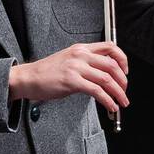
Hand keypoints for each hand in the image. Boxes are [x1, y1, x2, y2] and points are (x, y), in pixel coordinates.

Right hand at [10, 41, 129, 114]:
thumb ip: (85, 63)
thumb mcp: (69, 60)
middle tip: (124, 91)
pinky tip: (110, 106)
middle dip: (123, 81)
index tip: (125, 72)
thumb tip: (103, 74)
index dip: (122, 59)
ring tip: (121, 102)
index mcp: (81, 48)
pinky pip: (97, 91)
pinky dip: (107, 100)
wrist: (28, 78)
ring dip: (118, 93)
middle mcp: (81, 55)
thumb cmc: (47, 72)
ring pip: (107, 79)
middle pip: (112, 65)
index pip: (110, 47)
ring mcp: (76, 67)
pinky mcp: (72, 81)